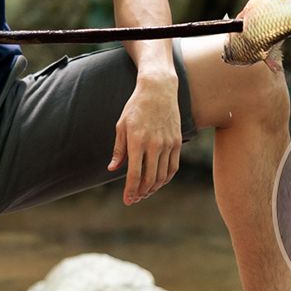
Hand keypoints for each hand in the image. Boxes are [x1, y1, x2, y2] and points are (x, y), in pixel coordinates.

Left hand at [108, 75, 181, 204]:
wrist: (158, 90)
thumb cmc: (135, 107)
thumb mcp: (121, 126)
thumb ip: (119, 150)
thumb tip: (113, 169)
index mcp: (137, 141)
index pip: (135, 174)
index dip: (130, 190)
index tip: (127, 200)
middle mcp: (154, 145)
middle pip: (150, 178)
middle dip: (141, 192)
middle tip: (134, 199)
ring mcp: (168, 144)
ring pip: (163, 175)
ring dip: (154, 188)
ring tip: (144, 192)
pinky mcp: (177, 142)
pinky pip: (173, 167)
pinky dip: (166, 178)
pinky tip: (158, 182)